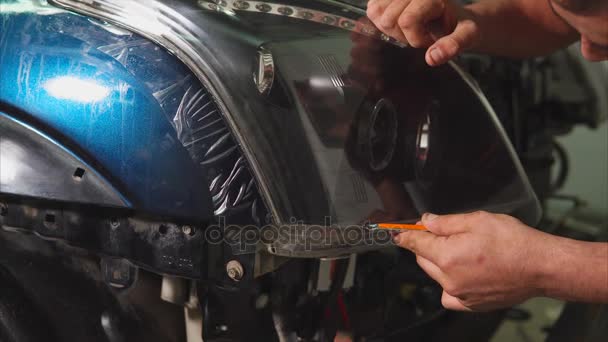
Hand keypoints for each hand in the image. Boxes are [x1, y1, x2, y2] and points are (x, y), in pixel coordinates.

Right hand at [366, 0, 480, 65]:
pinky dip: (381, 21)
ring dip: (392, 28)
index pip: (407, 21)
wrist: (454, 17)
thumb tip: (432, 57)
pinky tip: (398, 22)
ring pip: (376, 12)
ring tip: (410, 27)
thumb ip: (454, 44)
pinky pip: (371, 9)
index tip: (430, 40)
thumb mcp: (467, 35)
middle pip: (389, 18)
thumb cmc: (459, 25)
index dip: (416, 38)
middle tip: (420, 33)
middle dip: (403, 34)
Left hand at [394, 211, 554, 310]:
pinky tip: (463, 273)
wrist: (541, 266)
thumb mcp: (476, 220)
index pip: (415, 244)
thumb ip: (445, 222)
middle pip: (424, 259)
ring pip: (435, 275)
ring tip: (464, 252)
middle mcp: (449, 279)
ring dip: (439, 263)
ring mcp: (460, 295)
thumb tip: (426, 221)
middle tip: (444, 234)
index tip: (398, 232)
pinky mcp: (471, 305)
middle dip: (428, 245)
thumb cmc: (514, 242)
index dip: (406, 235)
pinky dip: (449, 284)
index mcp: (447, 256)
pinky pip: (449, 295)